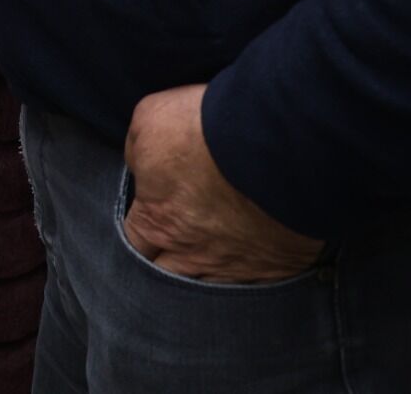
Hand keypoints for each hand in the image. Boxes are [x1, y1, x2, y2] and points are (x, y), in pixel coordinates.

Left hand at [121, 85, 323, 281]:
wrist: (277, 142)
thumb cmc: (207, 128)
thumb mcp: (150, 121)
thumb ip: (138, 152)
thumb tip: (140, 166)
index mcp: (157, 221)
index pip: (133, 241)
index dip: (139, 230)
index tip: (148, 218)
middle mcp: (192, 253)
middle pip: (167, 275)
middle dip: (166, 265)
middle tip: (174, 247)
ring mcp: (236, 266)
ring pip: (211, 289)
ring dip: (209, 275)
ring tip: (213, 259)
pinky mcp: (276, 267)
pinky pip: (257, 287)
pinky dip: (252, 278)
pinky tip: (253, 264)